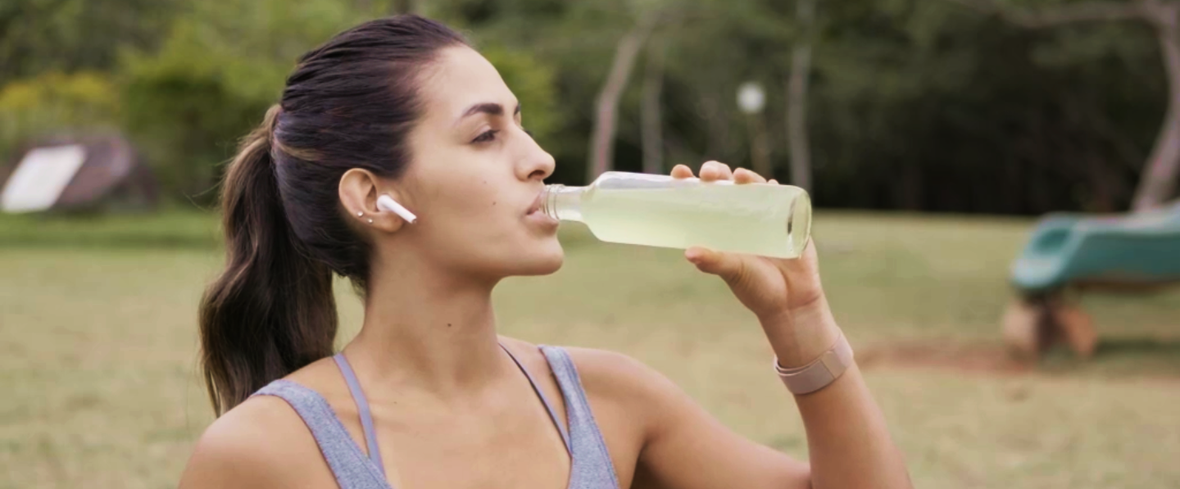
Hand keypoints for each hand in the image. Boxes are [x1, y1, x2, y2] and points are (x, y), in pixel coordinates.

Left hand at [673, 162, 838, 365]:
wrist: (791, 302)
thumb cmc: (756, 288)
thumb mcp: (733, 272)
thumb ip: (714, 262)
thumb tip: (689, 253)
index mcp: (720, 225)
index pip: (701, 197)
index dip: (690, 182)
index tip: (679, 172)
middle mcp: (741, 215)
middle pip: (725, 184)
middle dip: (715, 172)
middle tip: (709, 175)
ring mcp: (765, 215)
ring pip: (753, 186)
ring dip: (746, 176)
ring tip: (739, 176)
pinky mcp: (789, 219)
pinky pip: (784, 199)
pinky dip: (777, 189)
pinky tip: (772, 184)